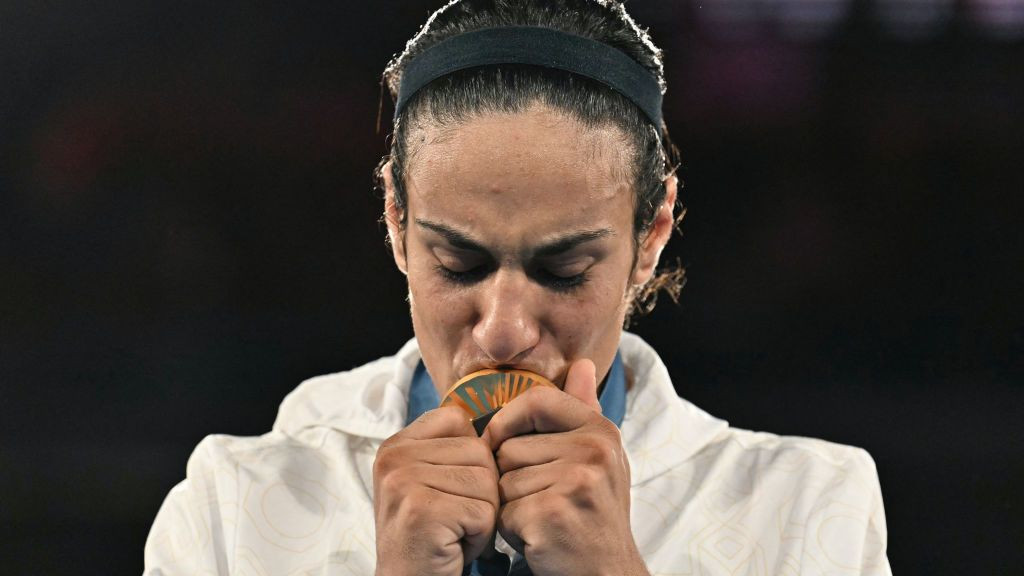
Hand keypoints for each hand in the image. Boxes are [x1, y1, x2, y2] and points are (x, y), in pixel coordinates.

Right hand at [373, 406, 499, 575]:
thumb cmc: (432, 536)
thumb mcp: (431, 481)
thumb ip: (451, 450)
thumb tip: (497, 424)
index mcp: (395, 445)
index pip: (457, 419)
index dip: (473, 456)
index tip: (454, 488)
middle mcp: (394, 458)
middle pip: (479, 452)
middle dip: (481, 492)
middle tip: (454, 519)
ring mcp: (404, 482)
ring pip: (486, 482)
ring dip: (483, 516)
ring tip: (453, 532)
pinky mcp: (422, 510)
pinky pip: (484, 512)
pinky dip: (480, 537)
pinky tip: (454, 546)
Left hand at [481, 359, 647, 575]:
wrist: (606, 575)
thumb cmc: (592, 516)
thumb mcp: (596, 459)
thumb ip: (582, 410)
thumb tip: (581, 363)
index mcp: (601, 431)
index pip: (538, 399)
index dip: (509, 419)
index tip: (501, 442)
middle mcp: (594, 451)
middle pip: (510, 447)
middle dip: (513, 479)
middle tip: (543, 502)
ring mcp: (576, 482)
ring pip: (503, 481)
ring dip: (511, 507)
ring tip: (542, 520)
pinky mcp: (552, 514)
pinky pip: (503, 512)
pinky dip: (512, 531)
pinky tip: (538, 539)